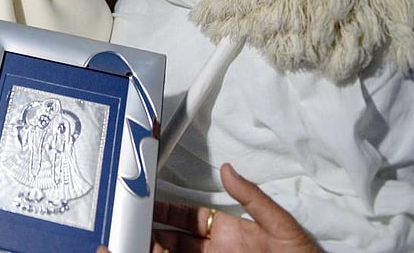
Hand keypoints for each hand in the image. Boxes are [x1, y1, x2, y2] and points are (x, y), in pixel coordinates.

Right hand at [151, 164, 321, 252]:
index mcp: (230, 231)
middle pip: (177, 240)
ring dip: (158, 250)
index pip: (191, 217)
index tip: (148, 203)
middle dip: (155, 232)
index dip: (168, 211)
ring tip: (140, 246)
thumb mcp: (279, 225)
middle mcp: (218, 250)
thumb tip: (228, 169)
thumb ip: (252, 197)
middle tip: (135, 226)